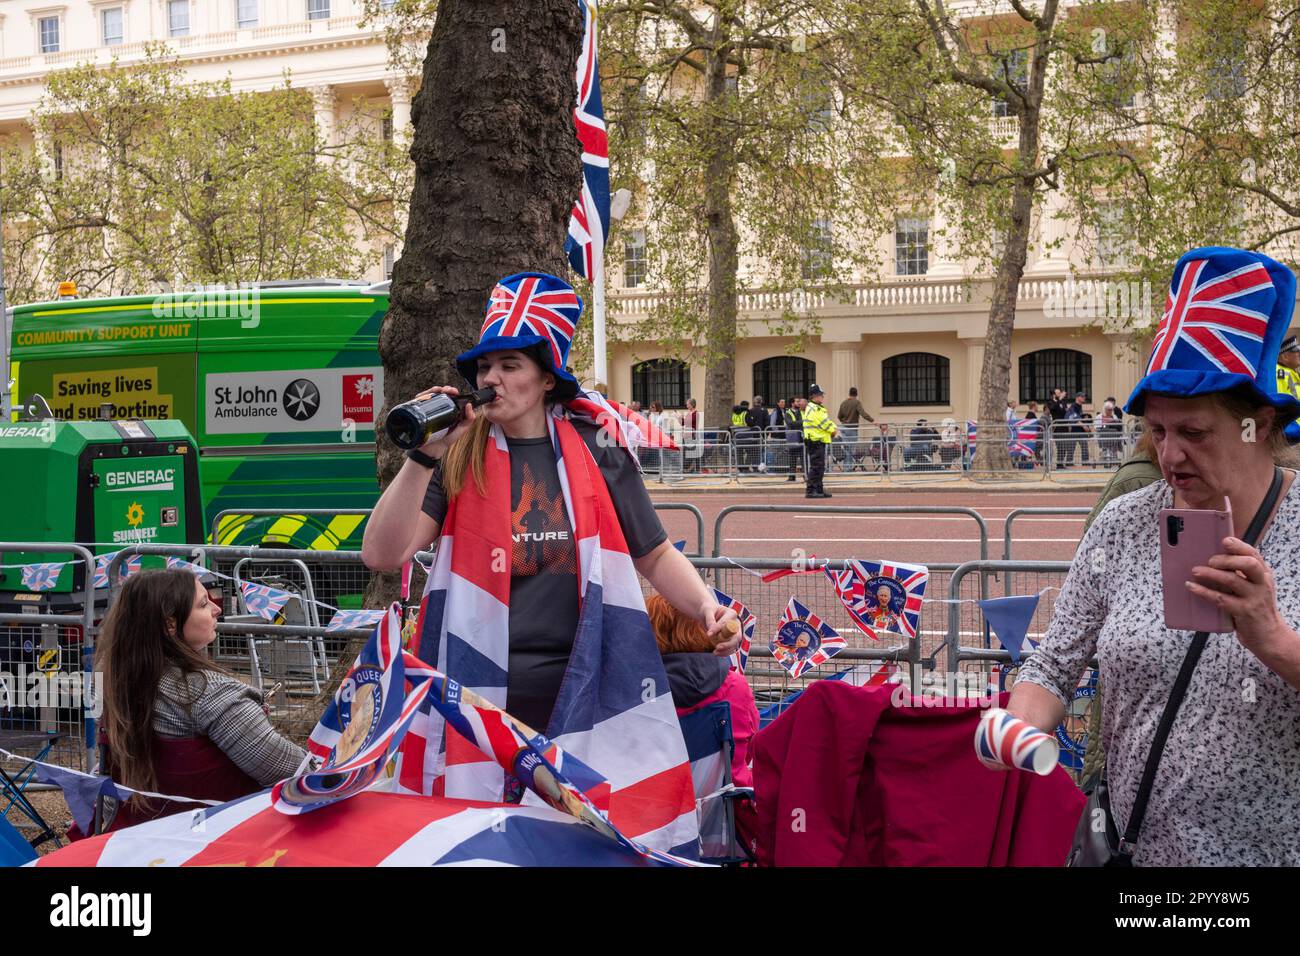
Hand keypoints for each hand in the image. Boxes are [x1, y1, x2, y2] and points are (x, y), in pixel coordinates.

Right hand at [409, 386, 476, 458]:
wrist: (432, 450)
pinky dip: (421, 395)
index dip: (452, 391)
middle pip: (440, 393)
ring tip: (437, 391)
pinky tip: (423, 395)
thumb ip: (469, 419)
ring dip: (433, 390)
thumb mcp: (461, 429)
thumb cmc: (446, 440)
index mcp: (449, 410)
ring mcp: (428, 410)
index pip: (450, 396)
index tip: (453, 392)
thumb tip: (469, 405)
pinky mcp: (420, 413)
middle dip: (443, 388)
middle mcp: (438, 408)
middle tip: (446, 391)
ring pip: (430, 395)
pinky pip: (419, 402)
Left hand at [703, 602, 741, 656]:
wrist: (709, 614)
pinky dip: (725, 652)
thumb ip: (710, 619)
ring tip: (715, 652)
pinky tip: (716, 653)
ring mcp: (735, 632)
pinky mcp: (731, 639)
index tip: (708, 634)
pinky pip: (731, 648)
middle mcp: (736, 624)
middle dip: (728, 643)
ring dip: (726, 650)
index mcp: (732, 614)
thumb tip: (711, 630)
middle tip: (717, 647)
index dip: (718, 629)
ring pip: (735, 644)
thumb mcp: (707, 611)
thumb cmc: (708, 610)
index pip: (726, 623)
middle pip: (737, 636)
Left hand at [1188, 537, 1291, 653]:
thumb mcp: (1254, 588)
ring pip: (1233, 580)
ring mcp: (1254, 598)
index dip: (1239, 546)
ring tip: (1195, 571)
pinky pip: (1221, 599)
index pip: (1254, 554)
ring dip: (1211, 574)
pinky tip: (1192, 587)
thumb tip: (1211, 560)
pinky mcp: (1244, 612)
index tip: (1224, 540)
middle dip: (1227, 558)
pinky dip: (1204, 592)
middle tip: (1210, 560)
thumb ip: (1240, 574)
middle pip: (1248, 564)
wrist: (1268, 636)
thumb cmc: (1255, 608)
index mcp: (1263, 575)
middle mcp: (1261, 584)